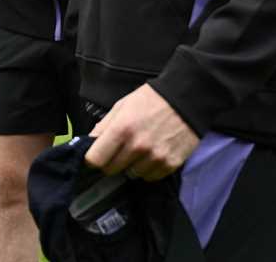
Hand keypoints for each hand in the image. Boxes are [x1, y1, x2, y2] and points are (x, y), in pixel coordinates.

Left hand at [85, 83, 199, 180]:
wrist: (186, 99)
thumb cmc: (151, 100)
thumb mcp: (122, 106)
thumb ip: (104, 126)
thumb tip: (89, 143)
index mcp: (121, 129)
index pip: (95, 159)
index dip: (92, 158)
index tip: (96, 155)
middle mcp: (137, 147)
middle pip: (111, 169)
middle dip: (111, 161)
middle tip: (119, 150)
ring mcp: (155, 158)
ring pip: (131, 174)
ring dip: (131, 165)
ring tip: (139, 149)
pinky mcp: (170, 164)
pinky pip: (151, 177)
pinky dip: (148, 169)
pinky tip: (152, 154)